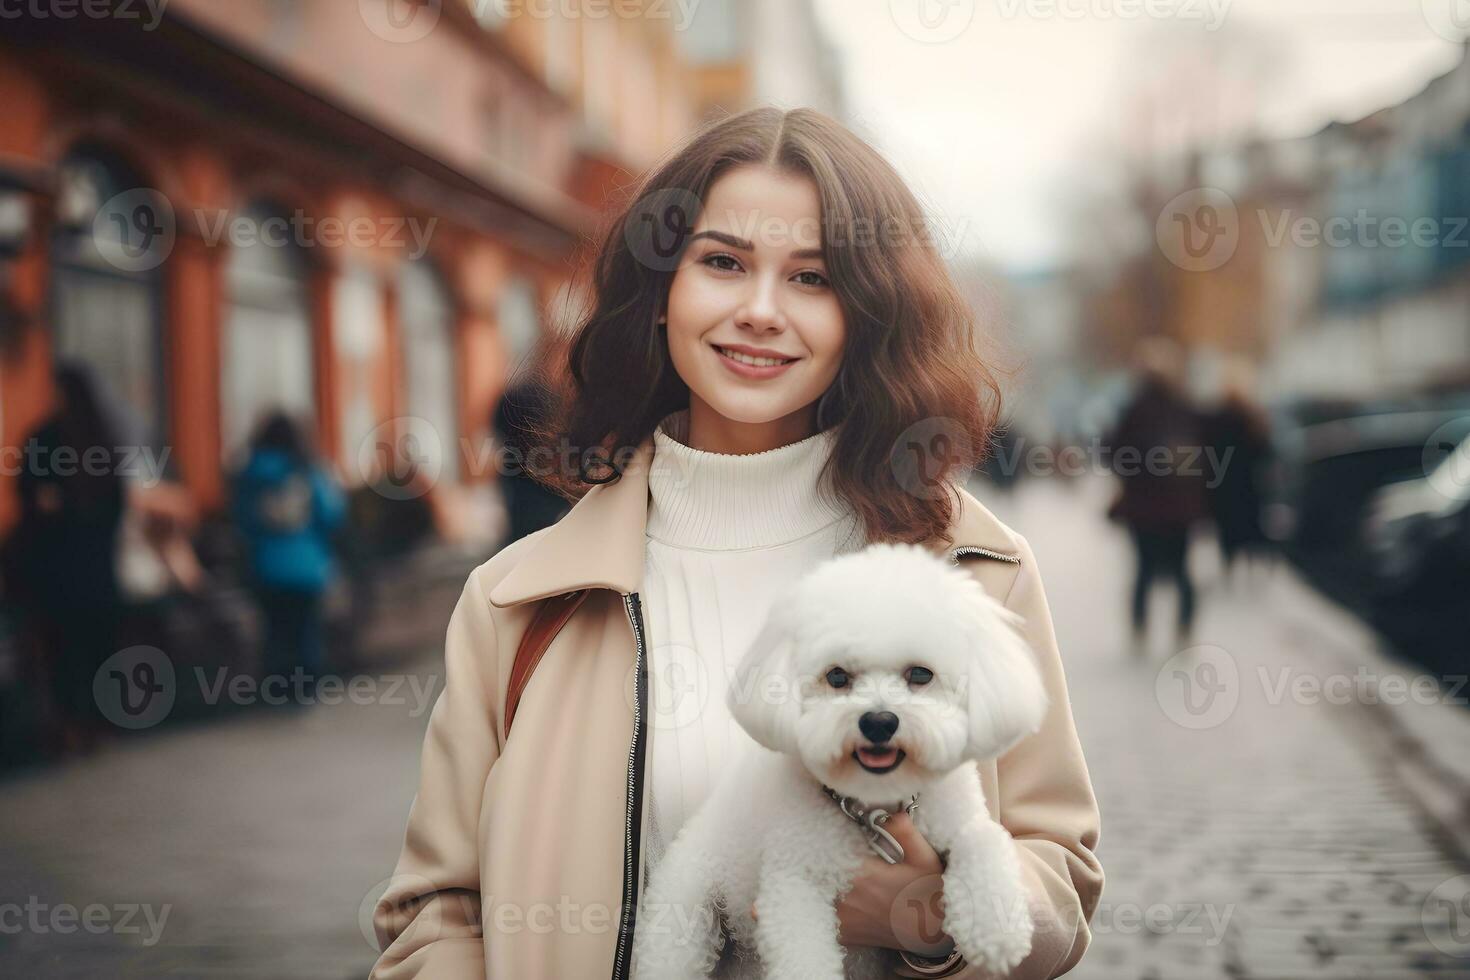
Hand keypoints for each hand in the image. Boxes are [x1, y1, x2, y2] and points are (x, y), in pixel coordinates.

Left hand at [751, 813, 954, 956]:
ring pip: (810, 910)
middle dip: (786, 879)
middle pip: (808, 886)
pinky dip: (801, 923)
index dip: (801, 852)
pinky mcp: (849, 934)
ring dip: (788, 905)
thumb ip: (905, 830)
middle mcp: (849, 899)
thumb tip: (888, 807)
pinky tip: (780, 923)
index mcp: (863, 875)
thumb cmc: (930, 892)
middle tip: (760, 872)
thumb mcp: (925, 857)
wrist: (935, 930)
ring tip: (758, 906)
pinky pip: (819, 928)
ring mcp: (847, 920)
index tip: (780, 841)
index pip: (823, 859)